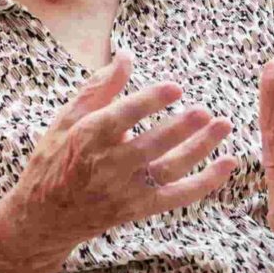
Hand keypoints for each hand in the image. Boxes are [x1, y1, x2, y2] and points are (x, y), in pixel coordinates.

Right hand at [0, 51, 237, 272]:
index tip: (175, 87)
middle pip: (150, 145)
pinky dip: (205, 182)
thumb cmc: (55, 159)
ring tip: (222, 126)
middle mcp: (108, 166)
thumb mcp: (67, 119)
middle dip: (180, 128)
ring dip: (199, 148)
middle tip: (205, 111)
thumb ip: (99, 87)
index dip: (150, 102)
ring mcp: (125, 190)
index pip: (122, 117)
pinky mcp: (139, 208)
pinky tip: (227, 163)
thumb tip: (126, 55)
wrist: (46, 217)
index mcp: (88, 138)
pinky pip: (178, 196)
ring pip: (169, 169)